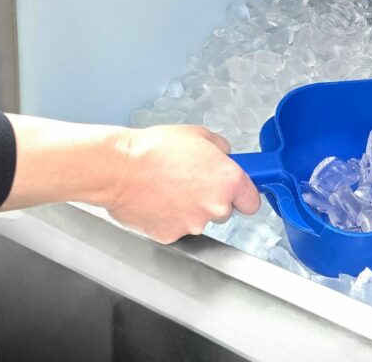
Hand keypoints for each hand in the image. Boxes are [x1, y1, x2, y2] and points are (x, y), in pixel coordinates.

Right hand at [104, 125, 260, 243]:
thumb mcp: (199, 135)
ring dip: (188, 208)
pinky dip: (167, 217)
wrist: (119, 168)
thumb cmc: (155, 149)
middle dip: (210, 199)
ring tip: (166, 188)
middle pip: (223, 211)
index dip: (243, 196)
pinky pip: (175, 227)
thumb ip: (221, 149)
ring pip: (198, 220)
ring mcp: (193, 225)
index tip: (236, 192)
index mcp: (229, 182)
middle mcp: (216, 207)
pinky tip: (156, 199)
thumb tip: (224, 157)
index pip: (252, 202)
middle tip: (189, 181)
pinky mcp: (171, 236)